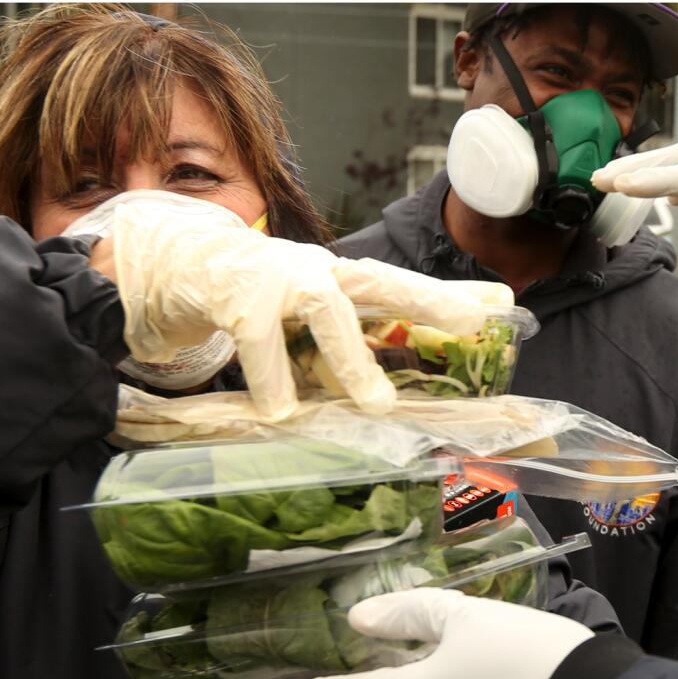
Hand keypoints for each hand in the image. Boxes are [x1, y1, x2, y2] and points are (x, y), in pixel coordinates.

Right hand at [80, 192, 511, 416]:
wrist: (173, 265)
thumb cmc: (248, 299)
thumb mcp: (298, 322)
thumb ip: (337, 348)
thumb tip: (385, 395)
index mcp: (334, 277)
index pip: (400, 284)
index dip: (449, 295)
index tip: (504, 307)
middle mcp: (313, 271)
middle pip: (378, 280)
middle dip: (427, 299)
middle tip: (471, 325)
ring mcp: (275, 279)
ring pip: (325, 309)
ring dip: (352, 356)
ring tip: (376, 405)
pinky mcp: (235, 298)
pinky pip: (260, 344)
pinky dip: (272, 381)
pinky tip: (281, 412)